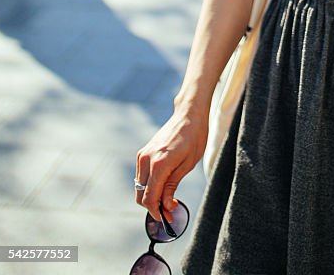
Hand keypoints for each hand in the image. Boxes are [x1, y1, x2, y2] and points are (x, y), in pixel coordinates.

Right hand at [135, 108, 208, 222]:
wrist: (189, 114)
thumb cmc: (194, 137)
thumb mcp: (188, 165)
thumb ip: (172, 186)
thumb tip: (166, 206)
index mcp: (159, 164)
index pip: (149, 198)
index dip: (157, 212)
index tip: (168, 218)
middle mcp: (146, 160)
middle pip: (141, 195)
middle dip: (153, 207)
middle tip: (170, 211)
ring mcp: (142, 155)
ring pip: (139, 187)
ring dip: (151, 196)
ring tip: (169, 199)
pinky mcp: (143, 153)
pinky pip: (141, 176)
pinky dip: (149, 185)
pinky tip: (164, 186)